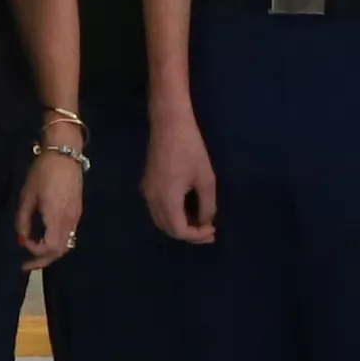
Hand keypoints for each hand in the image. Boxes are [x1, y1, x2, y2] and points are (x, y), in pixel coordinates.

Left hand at [17, 146, 84, 265]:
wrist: (65, 154)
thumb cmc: (43, 172)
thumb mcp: (27, 195)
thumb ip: (22, 220)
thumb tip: (20, 239)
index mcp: (56, 217)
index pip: (50, 247)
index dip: (34, 251)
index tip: (22, 242)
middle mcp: (69, 220)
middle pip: (61, 251)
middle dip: (43, 261)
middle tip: (27, 266)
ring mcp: (76, 216)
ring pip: (67, 244)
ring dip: (51, 253)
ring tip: (35, 254)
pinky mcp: (78, 211)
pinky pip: (69, 234)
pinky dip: (57, 242)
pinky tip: (46, 238)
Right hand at [146, 108, 217, 244]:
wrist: (169, 124)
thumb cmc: (190, 149)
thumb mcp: (206, 179)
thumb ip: (207, 205)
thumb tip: (205, 221)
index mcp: (167, 200)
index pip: (179, 231)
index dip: (197, 236)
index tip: (213, 230)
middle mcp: (152, 200)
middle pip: (168, 229)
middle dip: (189, 234)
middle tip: (208, 232)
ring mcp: (146, 192)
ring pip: (161, 221)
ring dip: (179, 226)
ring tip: (199, 224)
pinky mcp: (146, 185)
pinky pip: (157, 210)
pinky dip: (171, 216)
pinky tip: (186, 211)